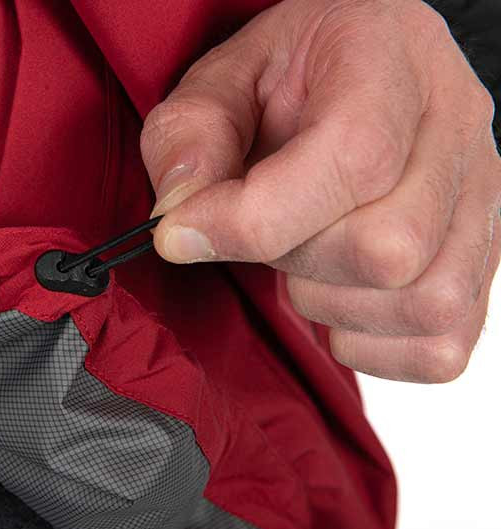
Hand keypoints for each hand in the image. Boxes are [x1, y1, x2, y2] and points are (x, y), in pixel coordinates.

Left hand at [142, 0, 500, 382]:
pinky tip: (338, 300)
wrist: (360, 64)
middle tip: (264, 230)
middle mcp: (455, 129)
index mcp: (391, 61)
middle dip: (295, 259)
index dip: (254, 218)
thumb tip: (180, 215)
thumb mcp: (222, 76)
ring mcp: (480, 198)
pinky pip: (443, 343)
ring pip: (423, 303)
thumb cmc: (295, 71)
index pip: (353, 158)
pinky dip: (374, 345)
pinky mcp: (480, 255)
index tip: (183, 233)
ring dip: (334, 304)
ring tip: (304, 261)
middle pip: (388, 247)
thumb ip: (189, 134)